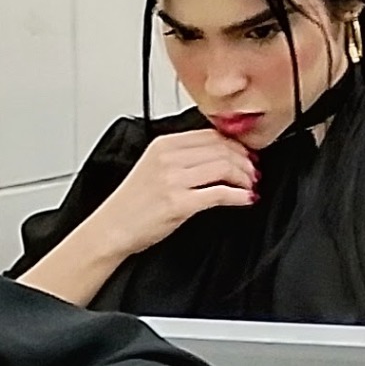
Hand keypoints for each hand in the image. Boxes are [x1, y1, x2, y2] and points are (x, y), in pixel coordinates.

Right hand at [21, 126, 257, 305]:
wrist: (110, 230)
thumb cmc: (131, 205)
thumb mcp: (155, 168)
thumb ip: (182, 158)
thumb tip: (218, 156)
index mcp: (164, 145)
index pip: (212, 135)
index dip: (236, 145)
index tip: (247, 156)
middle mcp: (169, 158)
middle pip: (222, 149)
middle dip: (245, 161)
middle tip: (254, 173)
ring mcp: (173, 180)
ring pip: (224, 168)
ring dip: (245, 178)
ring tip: (250, 187)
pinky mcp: (178, 203)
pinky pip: (219, 193)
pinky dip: (239, 196)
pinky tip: (246, 199)